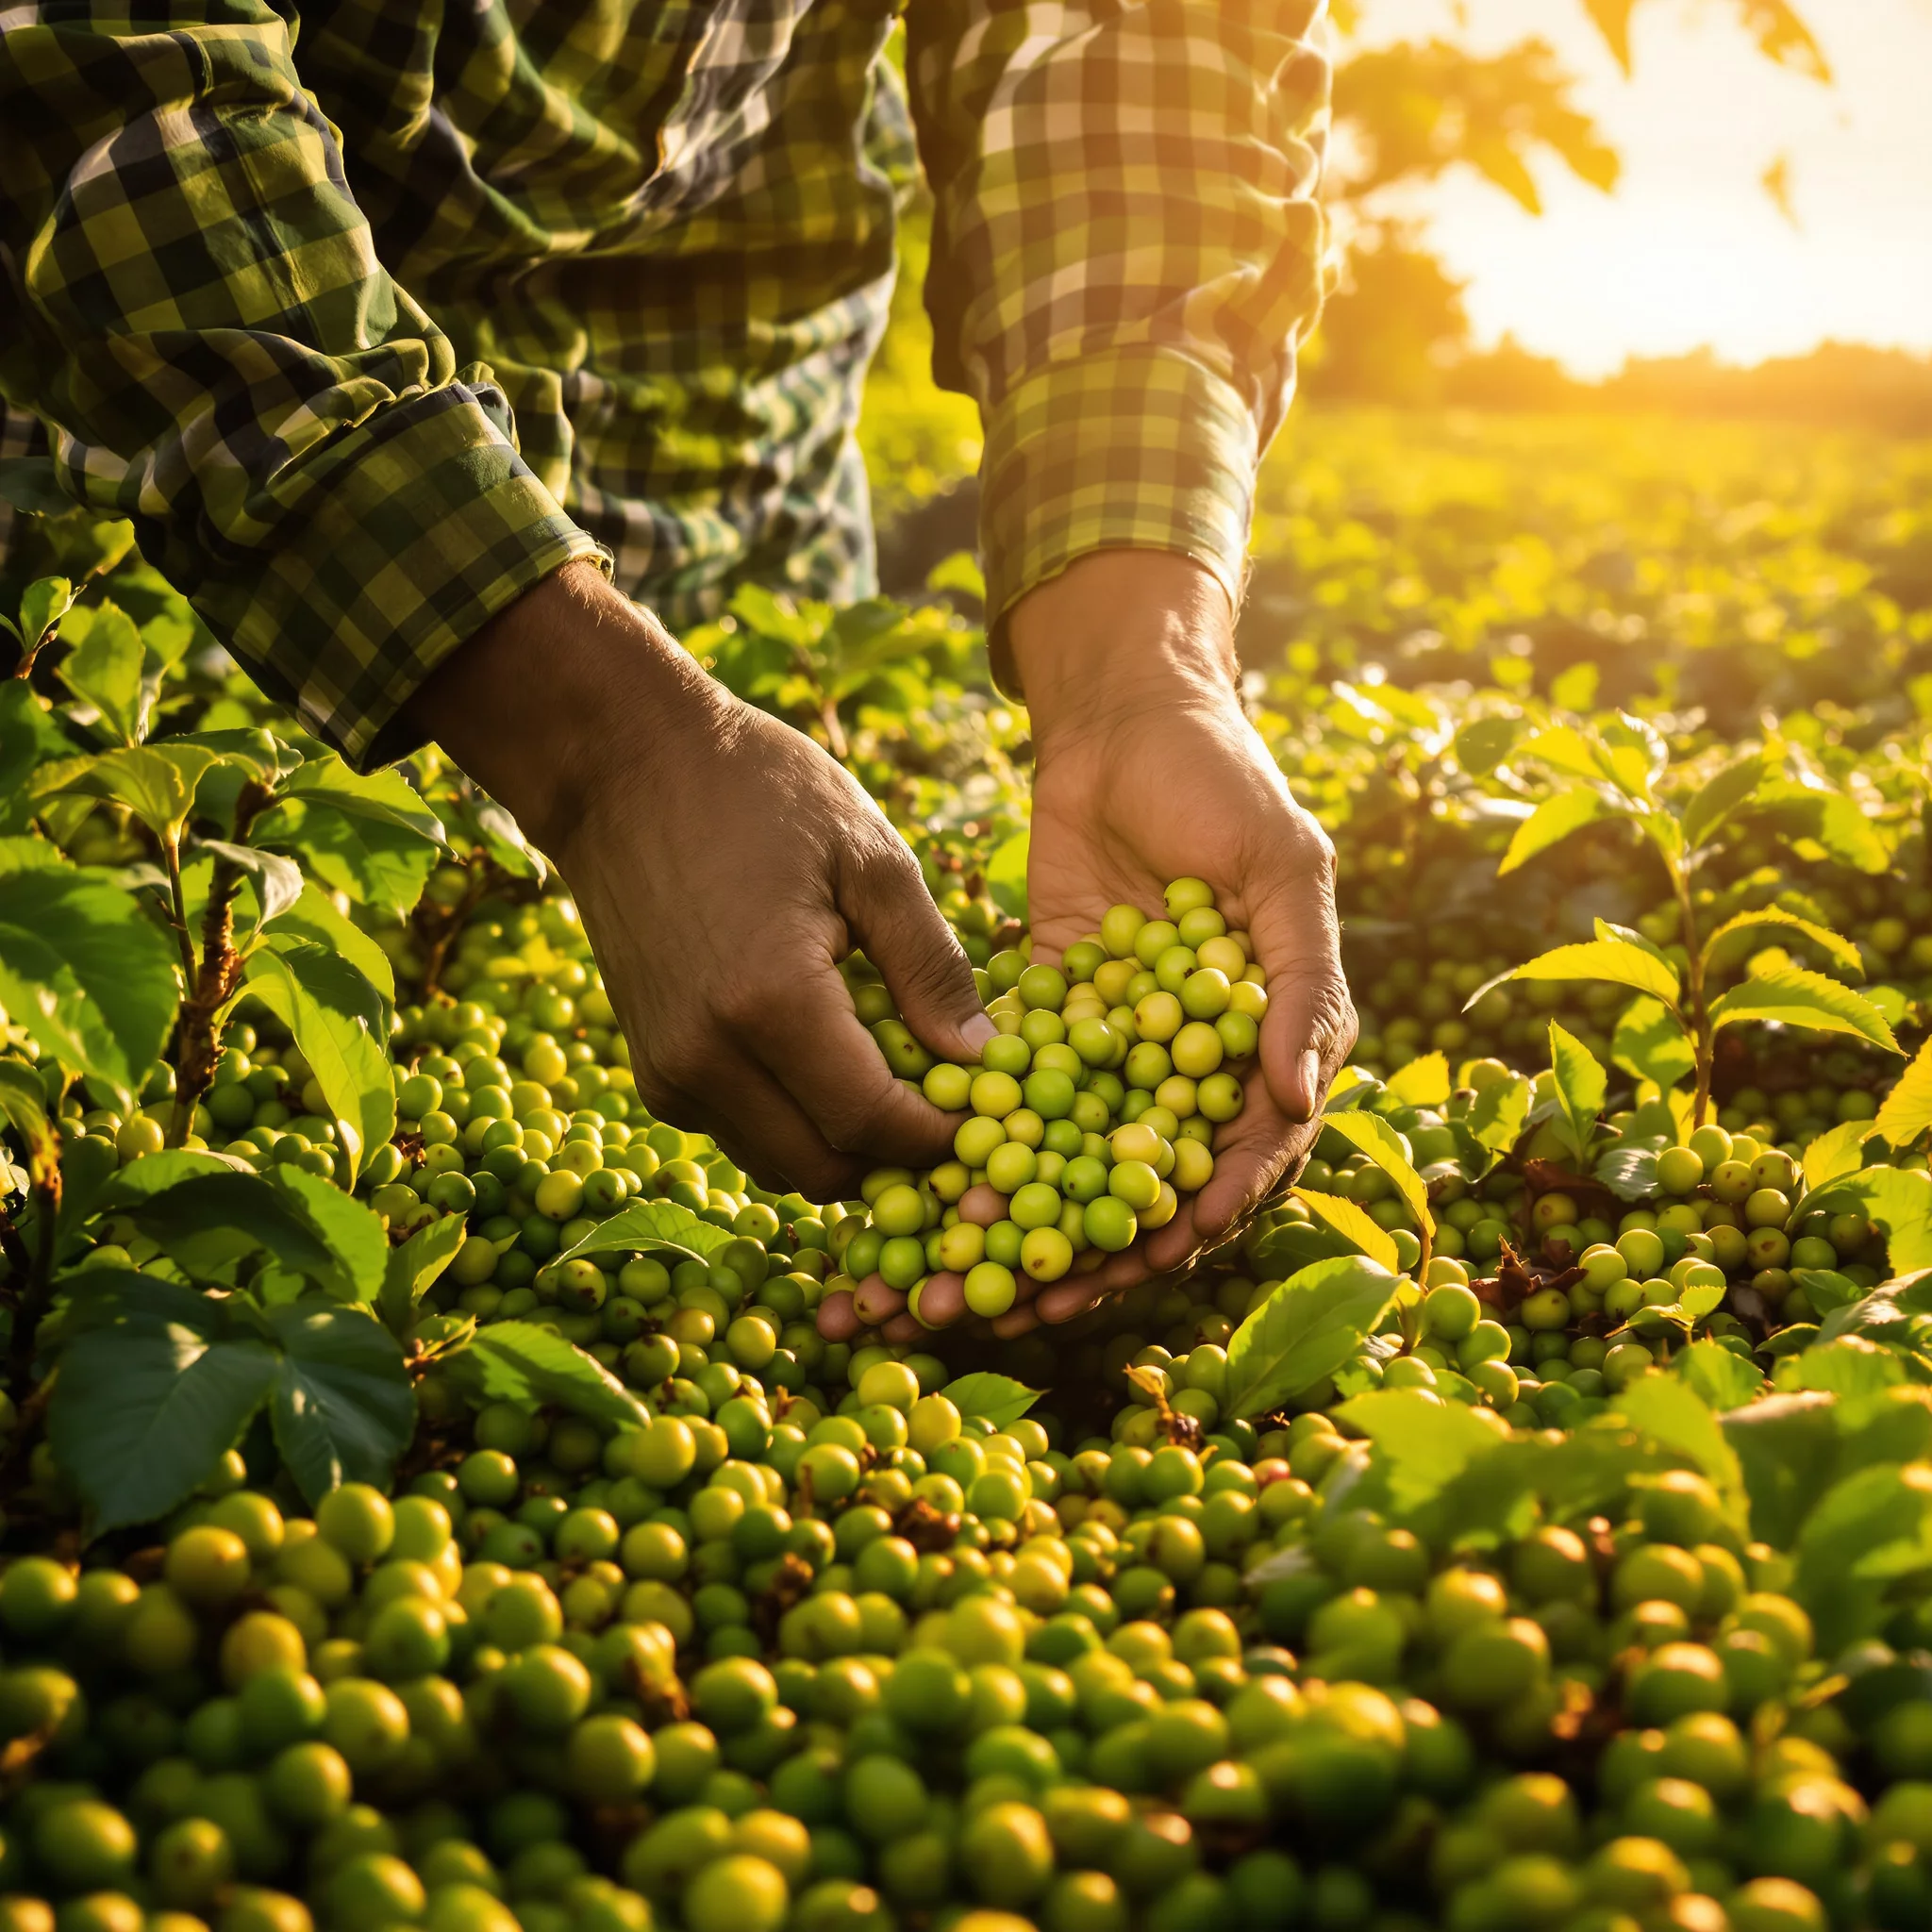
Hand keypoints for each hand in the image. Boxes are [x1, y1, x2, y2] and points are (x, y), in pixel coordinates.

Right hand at [407, 563, 992, 1198]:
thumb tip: (981, 1058)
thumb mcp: (872, 859)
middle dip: (897, 1158)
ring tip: (895, 1082)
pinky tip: (832, 1061)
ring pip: (782, 1165)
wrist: (621, 768)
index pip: (873, 1125)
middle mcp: (708, 1057)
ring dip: (845, 1145)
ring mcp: (670, 1072)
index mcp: (772, 1002)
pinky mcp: (652, 1071)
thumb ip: (930, 967)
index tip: (989, 1117)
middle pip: (827, 1170)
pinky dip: (796, 1123)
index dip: (939, 1140)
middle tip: (950, 1110)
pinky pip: (743, 1132)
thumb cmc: (758, 792)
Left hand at [994, 550, 1354, 1333]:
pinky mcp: (1044, 1023)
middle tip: (1024, 1311)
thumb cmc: (1226, 785)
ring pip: (1069, 1162)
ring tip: (952, 1291)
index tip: (1154, 1257)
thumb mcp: (1285, 873)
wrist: (1125, 720)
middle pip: (1143, 1186)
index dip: (1199, 1215)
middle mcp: (1187, 1068)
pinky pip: (1010, 1104)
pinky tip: (922, 1204)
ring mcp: (1112, 1052)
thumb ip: (1301, 986)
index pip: (1238, 1158)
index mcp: (1264, 1047)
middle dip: (1089, 1257)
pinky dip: (974, 1156)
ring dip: (1019, 1230)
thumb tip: (1298, 1105)